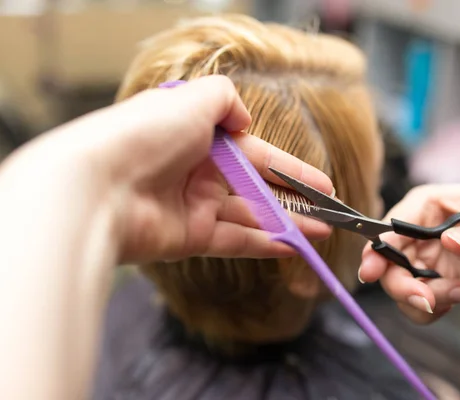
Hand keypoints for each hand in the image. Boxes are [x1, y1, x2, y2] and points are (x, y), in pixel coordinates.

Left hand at [17, 75, 332, 263]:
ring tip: (321, 232)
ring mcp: (194, 206)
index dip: (292, 168)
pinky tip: (293, 246)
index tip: (323, 183)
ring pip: (251, 216)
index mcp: (200, 136)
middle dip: (295, 200)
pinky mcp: (189, 237)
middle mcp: (198, 171)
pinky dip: (264, 243)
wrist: (99, 186)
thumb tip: (245, 120)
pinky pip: (235, 240)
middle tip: (329, 213)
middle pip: (257, 188)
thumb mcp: (194, 99)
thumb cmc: (146, 135)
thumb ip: (226, 101)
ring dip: (287, 224)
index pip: (257, 152)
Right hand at [358, 184, 459, 322]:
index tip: (371, 273)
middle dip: (403, 288)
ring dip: (428, 301)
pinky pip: (421, 305)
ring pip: (402, 291)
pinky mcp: (435, 283)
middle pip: (388, 267)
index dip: (375, 251)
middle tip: (428, 301)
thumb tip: (451, 243)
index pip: (387, 230)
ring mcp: (423, 262)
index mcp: (421, 207)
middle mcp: (415, 236)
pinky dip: (437, 309)